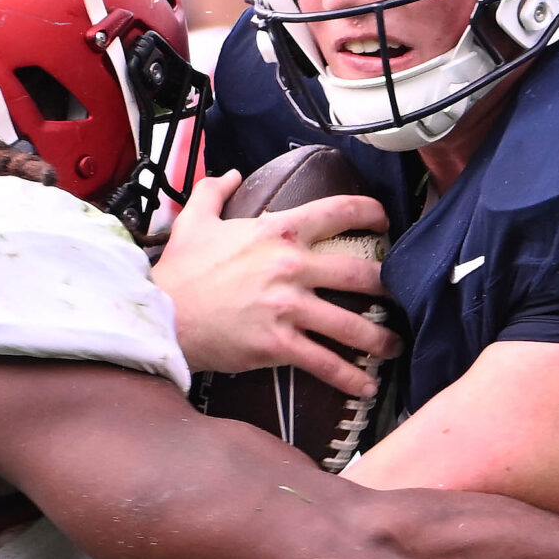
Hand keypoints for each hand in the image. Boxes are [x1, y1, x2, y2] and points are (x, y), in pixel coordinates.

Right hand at [150, 170, 399, 395]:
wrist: (160, 315)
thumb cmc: (179, 270)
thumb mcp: (194, 221)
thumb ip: (214, 192)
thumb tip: (228, 174)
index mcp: (278, 231)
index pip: (338, 211)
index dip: (370, 213)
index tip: (385, 222)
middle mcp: (291, 266)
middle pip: (360, 273)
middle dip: (388, 286)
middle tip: (398, 294)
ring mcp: (288, 307)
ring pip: (352, 324)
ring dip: (381, 337)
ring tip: (394, 345)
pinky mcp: (279, 344)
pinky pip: (325, 363)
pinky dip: (351, 376)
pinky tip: (367, 384)